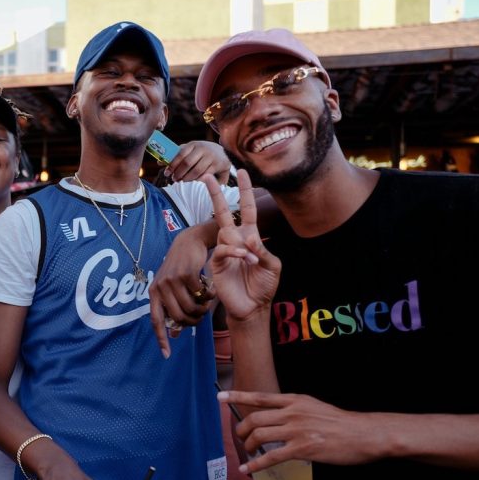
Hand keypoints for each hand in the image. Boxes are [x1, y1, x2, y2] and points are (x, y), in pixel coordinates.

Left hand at [149, 225, 214, 357]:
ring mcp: (172, 280)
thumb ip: (173, 309)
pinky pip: (200, 295)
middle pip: (178, 317)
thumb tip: (174, 334)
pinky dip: (208, 297)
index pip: (155, 321)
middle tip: (200, 316)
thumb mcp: (173, 288)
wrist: (188, 242)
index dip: (161, 339)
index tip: (166, 355)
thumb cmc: (181, 269)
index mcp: (154, 293)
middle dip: (192, 321)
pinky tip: (210, 292)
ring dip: (202, 310)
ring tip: (206, 304)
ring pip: (190, 307)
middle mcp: (160, 287)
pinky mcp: (185, 274)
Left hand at [166, 140, 230, 183]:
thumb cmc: (202, 154)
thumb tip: (159, 162)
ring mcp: (212, 157)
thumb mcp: (190, 151)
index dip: (172, 165)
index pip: (180, 154)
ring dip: (187, 179)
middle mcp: (203, 149)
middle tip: (174, 179)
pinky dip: (198, 180)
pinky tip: (194, 183)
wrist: (223, 153)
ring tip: (183, 182)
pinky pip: (206, 176)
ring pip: (197, 171)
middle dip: (179, 173)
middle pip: (187, 163)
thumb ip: (176, 156)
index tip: (167, 173)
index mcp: (193, 144)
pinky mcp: (220, 165)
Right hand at [203, 170, 280, 322]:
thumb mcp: (273, 266)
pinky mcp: (216, 263)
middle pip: (222, 212)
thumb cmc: (264, 286)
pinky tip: (245, 260)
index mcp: (250, 237)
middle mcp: (235, 241)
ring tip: (252, 262)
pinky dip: (235, 251)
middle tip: (206, 175)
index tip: (243, 172)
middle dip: (215, 194)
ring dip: (241, 245)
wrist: (252, 307)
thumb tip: (248, 238)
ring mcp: (224, 251)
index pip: (246, 209)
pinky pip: (223, 249)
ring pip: (226, 233)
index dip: (245, 191)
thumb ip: (263, 250)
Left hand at [219, 390, 383, 471]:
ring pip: (259, 436)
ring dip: (248, 446)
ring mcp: (296, 430)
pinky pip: (271, 457)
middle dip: (241, 430)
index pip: (260, 396)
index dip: (238, 396)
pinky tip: (248, 469)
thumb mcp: (314, 406)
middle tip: (241, 438)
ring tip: (248, 453)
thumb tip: (277, 416)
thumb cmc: (341, 423)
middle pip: (254, 418)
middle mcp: (292, 412)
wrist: (364, 434)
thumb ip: (294, 409)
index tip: (220, 397)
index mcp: (295, 400)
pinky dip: (255, 464)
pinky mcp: (302, 449)